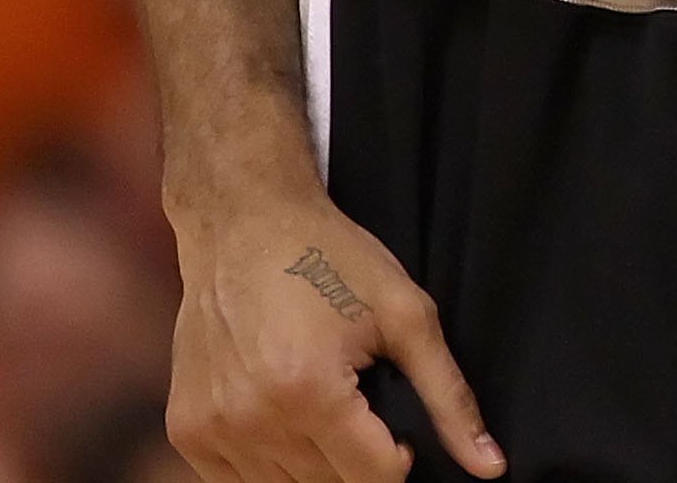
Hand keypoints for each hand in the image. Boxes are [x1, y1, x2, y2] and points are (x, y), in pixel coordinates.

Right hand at [168, 188, 505, 482]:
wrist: (242, 220)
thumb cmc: (328, 254)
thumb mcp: (405, 311)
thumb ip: (448, 394)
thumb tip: (489, 466)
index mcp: (310, 392)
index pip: (375, 477)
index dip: (400, 455)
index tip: (396, 423)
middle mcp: (253, 420)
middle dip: (356, 455)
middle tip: (356, 399)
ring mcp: (212, 430)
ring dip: (314, 461)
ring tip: (319, 396)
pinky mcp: (187, 430)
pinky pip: (239, 482)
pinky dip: (269, 461)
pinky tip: (281, 410)